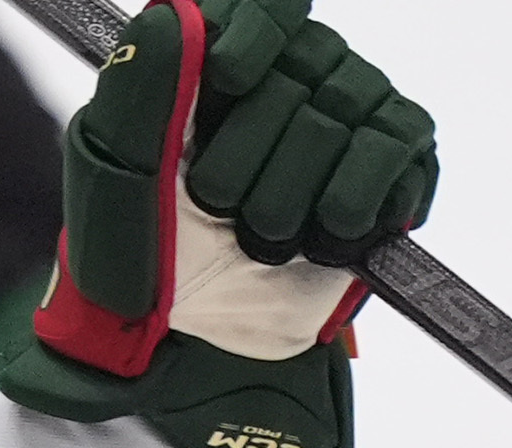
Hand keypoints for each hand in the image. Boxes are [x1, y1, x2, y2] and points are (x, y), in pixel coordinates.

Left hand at [0, 0, 436, 447]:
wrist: (186, 351)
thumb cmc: (136, 263)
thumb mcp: (113, 177)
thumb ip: (139, 89)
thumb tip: (179, 15)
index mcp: (216, 60)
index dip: (249, 35)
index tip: (225, 81)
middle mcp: (292, 71)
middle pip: (301, 62)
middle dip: (248, 156)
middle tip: (219, 209)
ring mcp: (350, 112)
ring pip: (342, 115)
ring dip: (288, 198)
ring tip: (260, 238)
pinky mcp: (398, 161)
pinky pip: (394, 151)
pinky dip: (347, 210)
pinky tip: (317, 239)